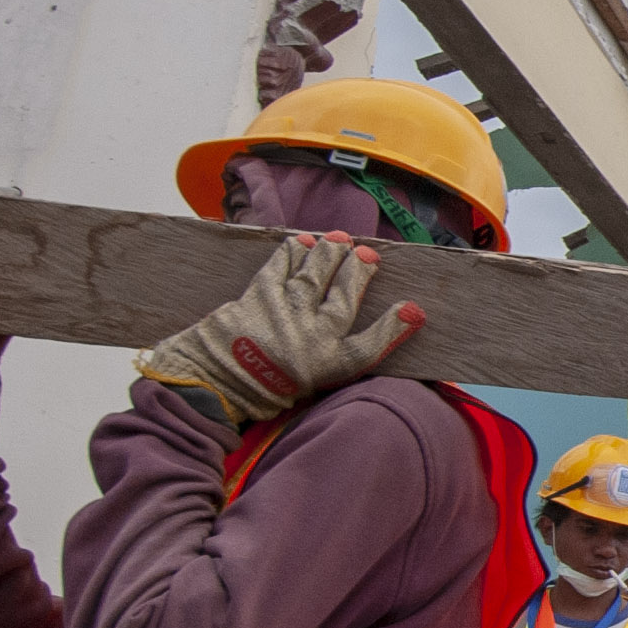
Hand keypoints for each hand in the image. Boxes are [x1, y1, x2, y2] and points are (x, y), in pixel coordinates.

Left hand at [132, 233, 422, 426]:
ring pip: (313, 277)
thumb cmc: (267, 388)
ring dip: (328, 254)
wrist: (215, 385)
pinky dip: (290, 251)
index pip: (369, 346)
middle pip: (343, 298)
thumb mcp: (314, 383)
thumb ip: (345, 354)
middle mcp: (309, 339)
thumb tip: (386, 327)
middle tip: (368, 254)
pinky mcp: (256, 299)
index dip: (393, 328)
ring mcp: (283, 316)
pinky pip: (278, 268)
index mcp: (326, 367)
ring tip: (338, 239)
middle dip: (358, 272)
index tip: (413, 310)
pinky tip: (301, 241)